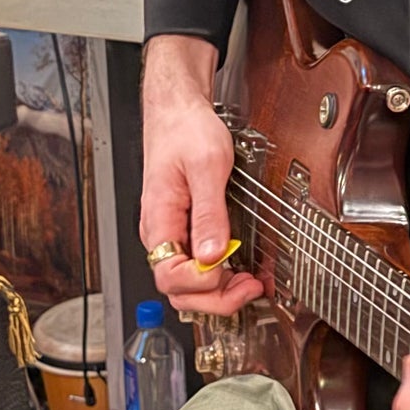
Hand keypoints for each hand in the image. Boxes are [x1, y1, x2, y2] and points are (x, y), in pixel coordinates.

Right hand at [138, 35, 264, 317]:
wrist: (178, 111)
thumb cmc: (186, 131)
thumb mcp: (207, 167)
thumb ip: (210, 214)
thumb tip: (214, 255)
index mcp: (159, 220)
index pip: (170, 276)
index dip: (202, 285)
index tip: (233, 275)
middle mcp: (160, 233)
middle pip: (178, 290)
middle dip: (215, 298)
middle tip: (250, 288)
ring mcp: (172, 233)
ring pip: (188, 283)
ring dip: (218, 292)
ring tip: (250, 283)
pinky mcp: (184, 229)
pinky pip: (196, 266)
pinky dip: (219, 276)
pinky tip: (240, 270)